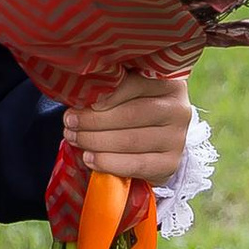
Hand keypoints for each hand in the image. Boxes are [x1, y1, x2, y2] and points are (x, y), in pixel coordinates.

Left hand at [65, 69, 195, 184]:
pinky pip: (136, 165)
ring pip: (131, 140)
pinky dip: (109, 163)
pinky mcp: (170, 163)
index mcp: (169, 83)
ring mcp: (178, 138)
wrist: (156, 143)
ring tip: (74, 138)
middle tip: (69, 122)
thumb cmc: (134, 108)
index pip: (135, 84)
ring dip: (96, 141)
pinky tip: (90, 159)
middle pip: (131, 114)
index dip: (106, 93)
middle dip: (94, 120)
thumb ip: (114, 86)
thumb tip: (81, 91)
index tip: (78, 101)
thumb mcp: (130, 91)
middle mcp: (179, 109)